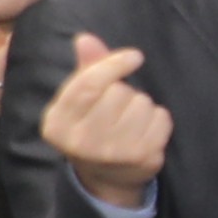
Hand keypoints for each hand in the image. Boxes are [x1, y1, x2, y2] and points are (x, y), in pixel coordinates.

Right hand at [36, 32, 170, 196]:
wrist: (107, 178)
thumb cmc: (92, 129)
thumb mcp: (80, 103)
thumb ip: (85, 69)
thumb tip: (85, 38)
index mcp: (56, 123)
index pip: (87, 84)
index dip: (113, 64)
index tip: (134, 56)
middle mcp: (79, 141)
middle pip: (118, 92)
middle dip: (124, 92)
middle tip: (118, 109)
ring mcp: (111, 152)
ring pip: (141, 103)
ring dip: (142, 106)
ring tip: (130, 122)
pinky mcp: (140, 158)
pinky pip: (161, 118)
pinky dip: (159, 119)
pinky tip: (146, 131)